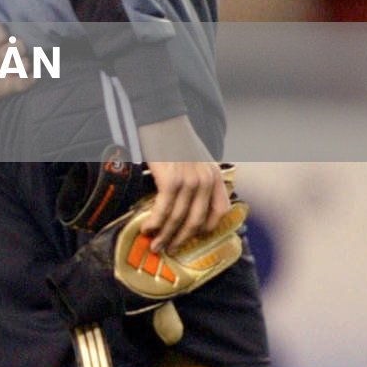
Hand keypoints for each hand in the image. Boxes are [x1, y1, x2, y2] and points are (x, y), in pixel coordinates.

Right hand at [137, 115, 227, 253]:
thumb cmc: (173, 136)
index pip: (219, 211)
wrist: (161, 117)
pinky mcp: (171, 181)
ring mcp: (190, 183)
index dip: (206, 228)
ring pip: (179, 219)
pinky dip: (155, 223)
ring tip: (154, 245)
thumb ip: (196, 177)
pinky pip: (164, 210)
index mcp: (215, 177)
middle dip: (181, 239)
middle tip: (168, 249)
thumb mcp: (195, 158)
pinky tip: (147, 229)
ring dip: (165, 236)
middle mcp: (206, 182)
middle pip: (196, 221)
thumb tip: (183, 199)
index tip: (191, 237)